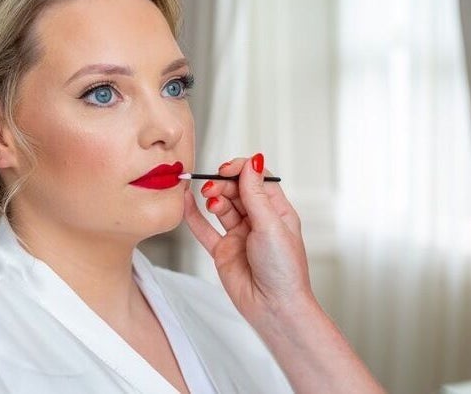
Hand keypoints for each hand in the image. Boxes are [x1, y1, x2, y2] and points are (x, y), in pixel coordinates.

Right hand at [183, 154, 314, 323]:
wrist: (274, 308)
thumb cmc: (284, 271)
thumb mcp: (271, 225)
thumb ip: (255, 194)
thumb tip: (252, 162)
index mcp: (277, 212)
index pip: (257, 180)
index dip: (242, 170)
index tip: (227, 169)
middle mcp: (258, 221)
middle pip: (237, 190)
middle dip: (224, 184)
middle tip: (213, 186)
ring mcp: (239, 235)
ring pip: (221, 206)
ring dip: (213, 197)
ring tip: (209, 198)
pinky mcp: (222, 250)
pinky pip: (204, 229)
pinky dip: (194, 215)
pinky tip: (186, 202)